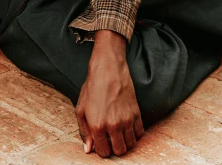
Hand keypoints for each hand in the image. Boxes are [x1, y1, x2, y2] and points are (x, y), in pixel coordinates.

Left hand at [76, 30, 143, 157]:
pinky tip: (127, 125)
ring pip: (131, 145)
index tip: (102, 142)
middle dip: (114, 147)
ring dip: (125, 141)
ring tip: (119, 131)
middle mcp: (113, 125)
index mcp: (97, 126)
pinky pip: (140, 134)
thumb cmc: (92, 88)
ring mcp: (127, 120)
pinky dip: (135, 133)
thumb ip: (84, 131)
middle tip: (110, 138)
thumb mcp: (81, 109)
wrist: (107, 70)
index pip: (104, 152)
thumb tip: (88, 149)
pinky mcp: (137, 113)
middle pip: (120, 151)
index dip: (102, 149)